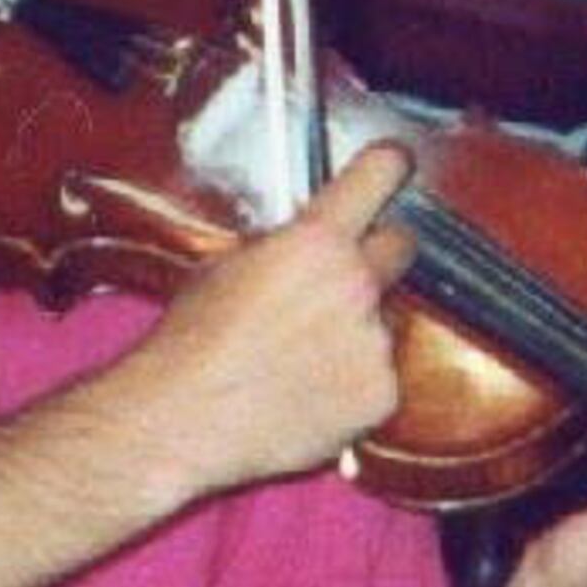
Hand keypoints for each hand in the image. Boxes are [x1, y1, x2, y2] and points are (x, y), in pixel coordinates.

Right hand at [123, 142, 413, 502]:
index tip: (393, 166)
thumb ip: (280, 246)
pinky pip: (380, 378)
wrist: (186, 419)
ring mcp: (374, 343)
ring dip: (354, 333)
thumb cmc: (192, 345)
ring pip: (382, 323)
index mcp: (315, 242)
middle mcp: (356, 285)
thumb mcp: (225, 265)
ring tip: (298, 359)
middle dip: (375, 257)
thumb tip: (300, 241)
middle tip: (340, 281)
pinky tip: (308, 393)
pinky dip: (353, 385)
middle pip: (399, 248)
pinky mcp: (382, 394)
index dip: (387, 167)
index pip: (377, 177)